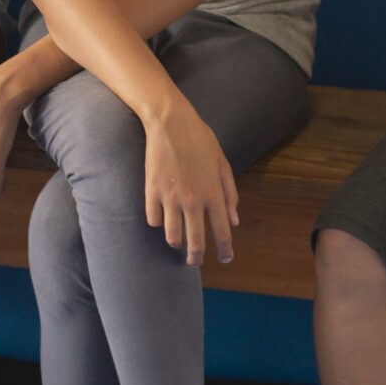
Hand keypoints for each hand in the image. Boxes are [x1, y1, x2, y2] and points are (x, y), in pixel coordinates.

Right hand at [141, 101, 239, 266]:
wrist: (170, 123)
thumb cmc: (200, 140)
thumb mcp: (222, 165)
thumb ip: (230, 194)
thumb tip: (234, 220)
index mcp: (214, 194)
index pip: (222, 232)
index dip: (225, 250)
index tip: (225, 259)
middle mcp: (193, 201)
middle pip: (195, 243)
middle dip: (196, 258)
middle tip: (194, 262)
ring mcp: (170, 198)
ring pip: (172, 237)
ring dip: (176, 243)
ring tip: (177, 241)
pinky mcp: (151, 192)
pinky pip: (154, 220)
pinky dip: (159, 223)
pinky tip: (162, 219)